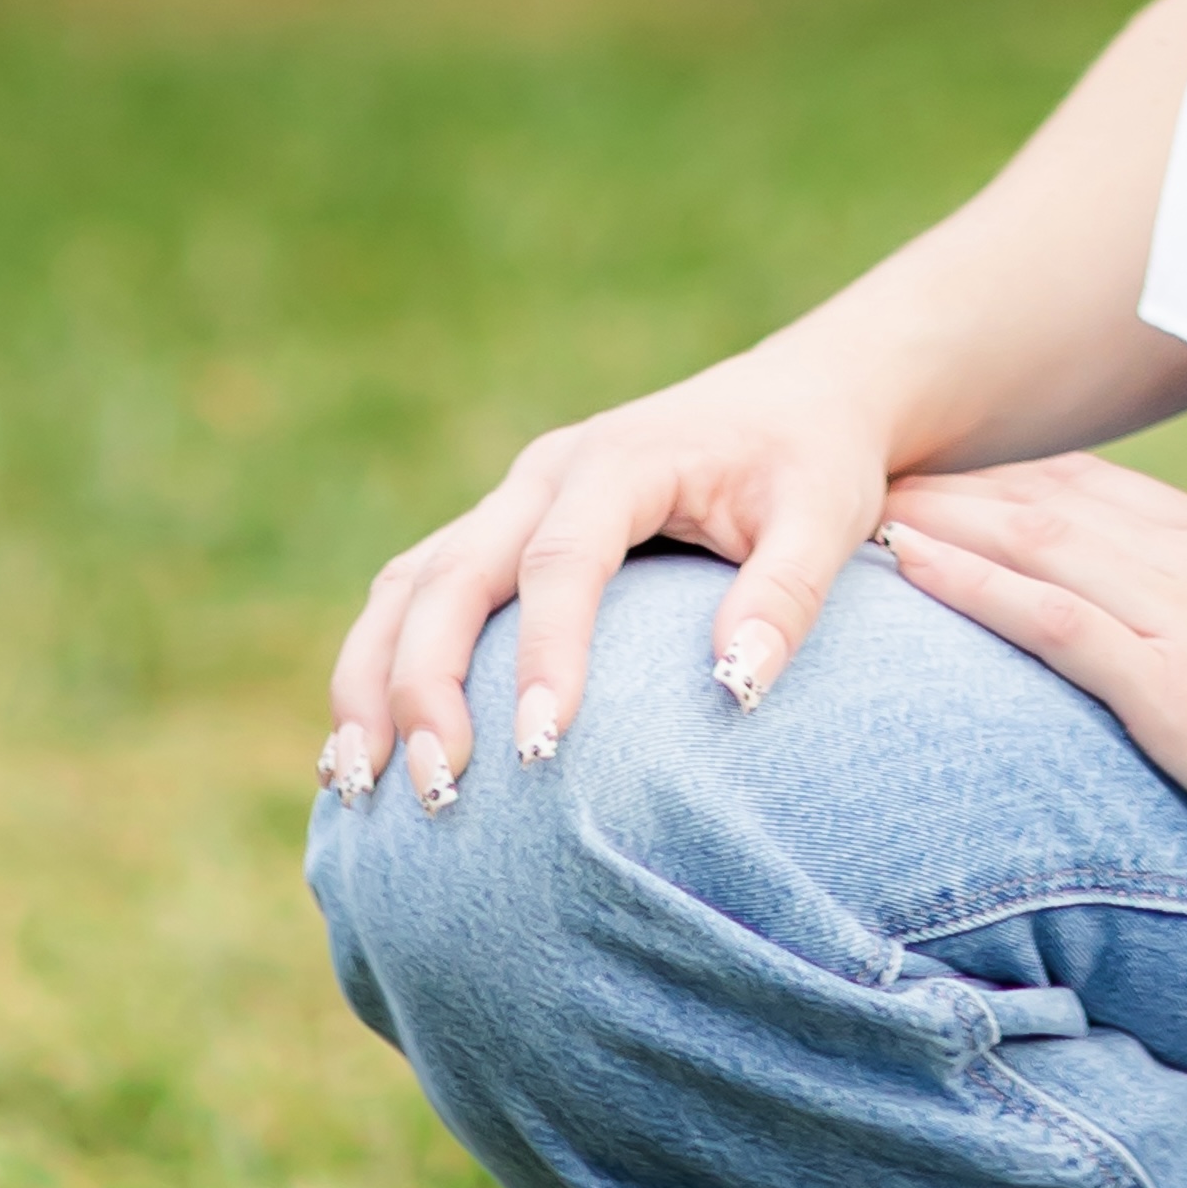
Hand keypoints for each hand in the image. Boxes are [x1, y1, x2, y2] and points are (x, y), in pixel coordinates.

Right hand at [324, 346, 895, 808]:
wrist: (796, 399)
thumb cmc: (813, 462)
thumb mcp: (826, 514)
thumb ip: (787, 593)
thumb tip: (734, 687)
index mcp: (619, 461)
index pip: (562, 559)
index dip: (544, 652)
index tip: (539, 746)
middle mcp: (544, 476)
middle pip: (452, 574)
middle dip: (426, 683)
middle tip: (438, 788)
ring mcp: (509, 503)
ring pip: (408, 585)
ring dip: (373, 681)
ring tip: (360, 786)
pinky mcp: (498, 535)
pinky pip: (414, 596)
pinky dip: (378, 668)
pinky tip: (362, 756)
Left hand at [884, 459, 1186, 905]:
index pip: (1110, 498)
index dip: (1023, 487)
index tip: (956, 485)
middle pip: (1058, 501)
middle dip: (963, 488)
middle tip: (874, 477)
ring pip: (1039, 541)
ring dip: (944, 520)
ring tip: (864, 507)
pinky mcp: (1178, 685)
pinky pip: (1053, 620)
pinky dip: (974, 585)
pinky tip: (910, 566)